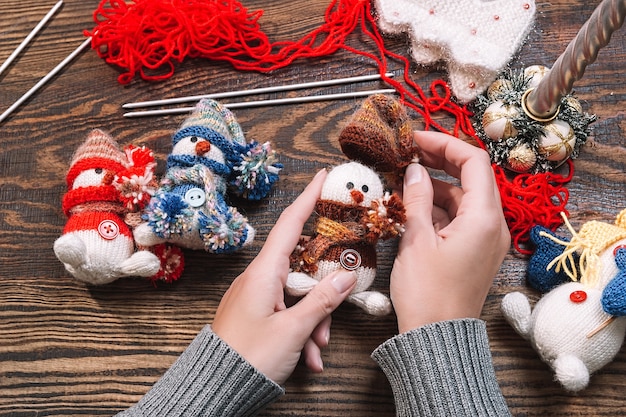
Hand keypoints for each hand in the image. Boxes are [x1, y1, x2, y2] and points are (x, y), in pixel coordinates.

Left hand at [212, 169, 356, 384]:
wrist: (215, 388)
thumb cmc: (249, 356)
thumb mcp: (293, 330)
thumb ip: (322, 301)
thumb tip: (345, 276)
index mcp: (264, 273)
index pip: (291, 224)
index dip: (308, 198)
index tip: (323, 176)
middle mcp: (258, 279)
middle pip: (302, 269)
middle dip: (322, 293)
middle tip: (335, 313)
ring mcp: (255, 297)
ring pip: (297, 296)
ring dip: (313, 320)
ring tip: (316, 349)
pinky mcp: (255, 315)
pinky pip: (285, 313)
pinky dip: (300, 332)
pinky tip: (307, 358)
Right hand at [390, 131, 510, 332]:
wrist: (436, 337)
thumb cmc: (427, 292)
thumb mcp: (416, 240)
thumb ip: (417, 199)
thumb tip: (416, 169)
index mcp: (483, 218)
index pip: (473, 161)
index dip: (444, 143)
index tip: (415, 139)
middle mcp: (492, 225)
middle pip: (471, 177)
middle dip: (440, 162)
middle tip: (408, 154)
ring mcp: (485, 239)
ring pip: (463, 198)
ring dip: (436, 186)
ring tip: (403, 182)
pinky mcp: (475, 251)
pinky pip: (460, 219)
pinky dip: (438, 208)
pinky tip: (412, 207)